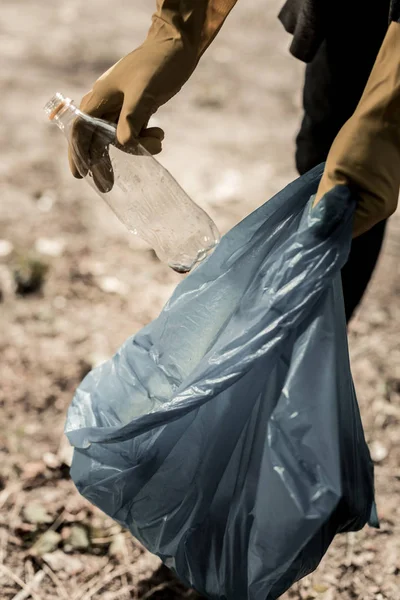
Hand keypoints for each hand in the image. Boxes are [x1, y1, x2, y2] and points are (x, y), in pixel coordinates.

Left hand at [314, 21, 399, 236]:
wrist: (386, 112)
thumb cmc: (363, 140)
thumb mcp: (337, 173)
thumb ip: (325, 204)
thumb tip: (311, 232)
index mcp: (376, 209)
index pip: (342, 234)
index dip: (321, 232)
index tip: (300, 231)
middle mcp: (381, 209)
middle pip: (345, 226)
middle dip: (325, 221)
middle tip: (302, 215)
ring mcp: (379, 198)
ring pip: (347, 213)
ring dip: (330, 209)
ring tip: (313, 202)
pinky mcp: (375, 187)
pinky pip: (352, 201)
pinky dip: (337, 199)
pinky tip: (326, 191)